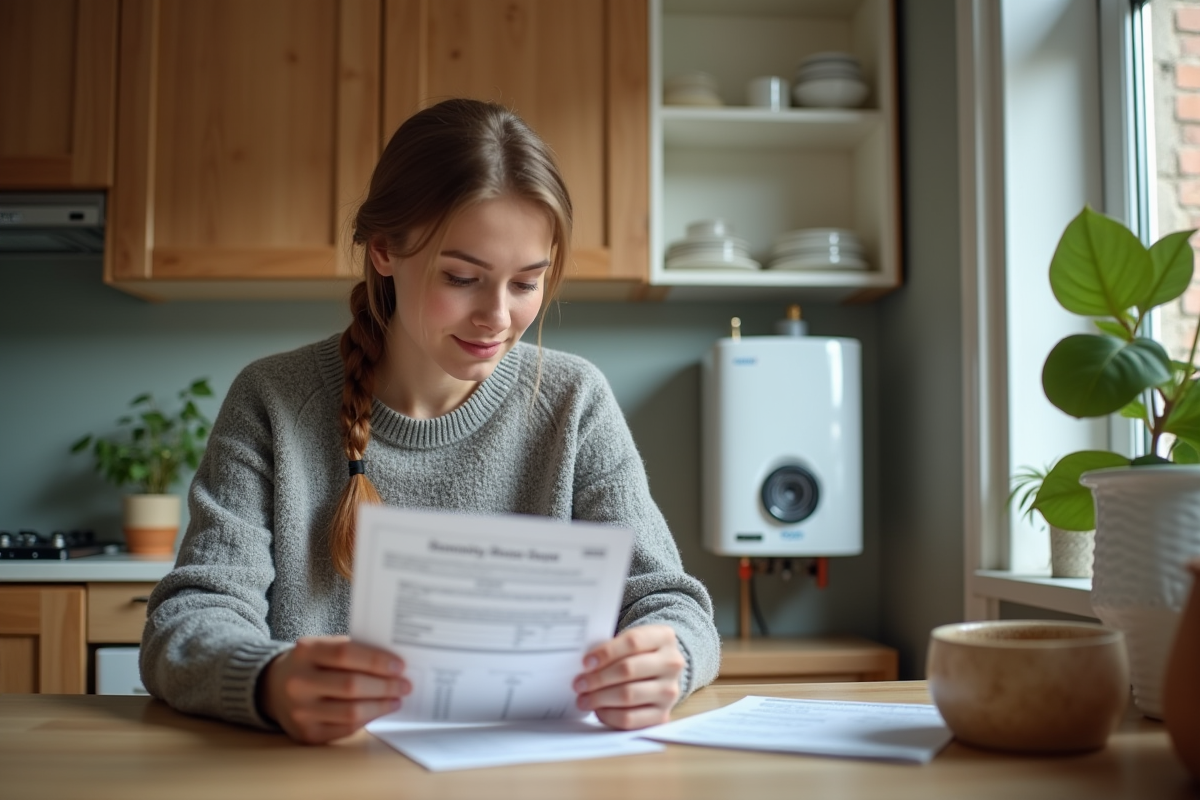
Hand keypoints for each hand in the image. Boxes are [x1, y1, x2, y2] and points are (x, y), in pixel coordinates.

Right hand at [258, 635, 410, 743]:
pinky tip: (378, 711)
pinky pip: (345, 729)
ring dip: (380, 706)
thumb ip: (352, 651)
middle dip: (385, 686)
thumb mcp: (322, 647)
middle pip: (351, 685)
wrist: (272, 687)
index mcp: (305, 652)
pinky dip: (367, 719)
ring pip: (351, 712)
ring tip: (396, 699)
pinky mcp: (306, 734)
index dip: (376, 660)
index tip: (400, 665)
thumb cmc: (310, 663)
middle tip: (405, 684)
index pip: (345, 653)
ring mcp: (300, 711)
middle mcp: (298, 682)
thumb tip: (393, 664)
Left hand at [573, 624, 685, 729]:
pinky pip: (630, 718)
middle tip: (579, 683)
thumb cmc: (637, 654)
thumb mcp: (629, 641)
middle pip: (628, 669)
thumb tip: (584, 665)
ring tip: (584, 698)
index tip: (586, 662)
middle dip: (598, 678)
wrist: (660, 672)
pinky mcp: (663, 715)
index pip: (633, 642)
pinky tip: (598, 710)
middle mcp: (672, 663)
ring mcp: (669, 691)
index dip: (606, 652)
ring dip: (599, 698)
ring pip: (628, 695)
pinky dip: (609, 715)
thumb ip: (611, 647)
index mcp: (664, 637)